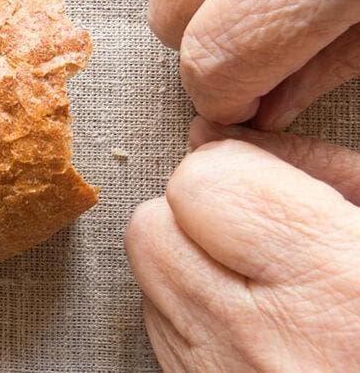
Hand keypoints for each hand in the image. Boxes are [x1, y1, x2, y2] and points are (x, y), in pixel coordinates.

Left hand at [125, 117, 359, 370]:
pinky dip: (193, 312)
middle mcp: (264, 344)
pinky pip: (161, 332)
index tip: (261, 183)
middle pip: (154, 230)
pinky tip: (252, 320)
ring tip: (261, 278)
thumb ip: (311, 166)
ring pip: (149, 278)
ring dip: (190, 261)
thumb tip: (213, 137)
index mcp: (334, 283)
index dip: (230, 170)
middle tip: (256, 230)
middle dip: (195, 214)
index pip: (202, 184)